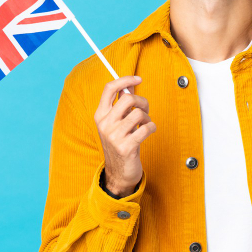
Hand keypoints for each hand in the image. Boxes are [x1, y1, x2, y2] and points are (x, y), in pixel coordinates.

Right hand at [93, 75, 155, 195]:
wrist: (119, 173)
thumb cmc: (121, 143)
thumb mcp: (117, 123)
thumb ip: (121, 105)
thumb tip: (130, 84)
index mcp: (100, 115)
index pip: (109, 88)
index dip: (125, 80)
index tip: (138, 78)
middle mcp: (105, 124)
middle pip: (128, 99)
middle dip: (142, 102)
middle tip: (145, 110)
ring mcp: (114, 136)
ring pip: (139, 114)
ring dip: (148, 118)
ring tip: (145, 125)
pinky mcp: (126, 147)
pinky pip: (146, 128)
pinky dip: (152, 128)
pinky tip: (148, 132)